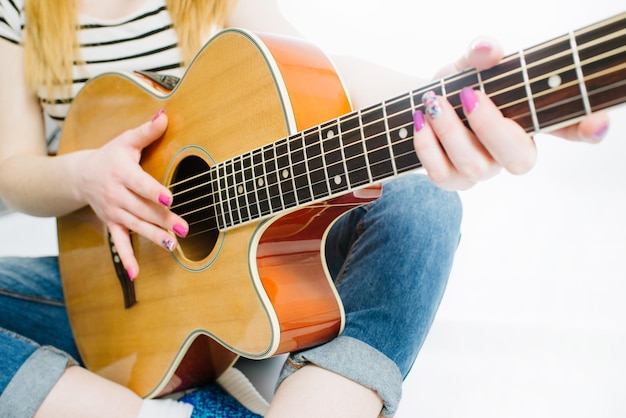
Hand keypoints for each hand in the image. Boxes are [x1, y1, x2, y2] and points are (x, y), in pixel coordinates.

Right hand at [75, 110, 187, 278]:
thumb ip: (147, 131)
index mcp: (121, 172)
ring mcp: (113, 211)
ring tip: (171, 245)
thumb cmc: (111, 156)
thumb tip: (165, 115)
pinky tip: (136, 273)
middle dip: (163, 220)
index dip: (154, 191)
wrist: (80, 174)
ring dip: (152, 237)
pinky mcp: (111, 223)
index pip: (140, 183)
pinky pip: (118, 243)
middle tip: (183, 229)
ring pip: (135, 226)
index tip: (169, 199)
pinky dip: (126, 258)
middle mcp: (115, 194)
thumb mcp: (126, 140)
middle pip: (142, 208)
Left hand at [413, 38, 609, 190]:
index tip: (596, 123)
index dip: (586, 128)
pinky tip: (419, 122)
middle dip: (490, 127)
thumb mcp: (468, 66)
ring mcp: (484, 170)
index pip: (568, 127)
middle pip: (518, 159)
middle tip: (469, 95)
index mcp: (530, 120)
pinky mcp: (453, 181)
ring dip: (449, 131)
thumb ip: (479, 56)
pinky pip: (442, 176)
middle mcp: (511, 151)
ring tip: (432, 102)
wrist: (423, 107)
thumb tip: (487, 48)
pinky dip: (427, 147)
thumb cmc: (458, 86)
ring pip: (475, 167)